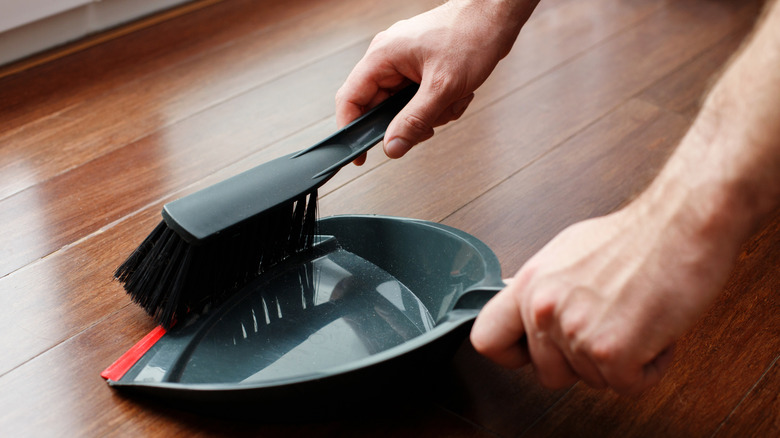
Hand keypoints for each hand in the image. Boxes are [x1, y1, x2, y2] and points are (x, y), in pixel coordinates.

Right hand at [336, 0, 534, 161]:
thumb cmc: (471, 37)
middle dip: (410, 120)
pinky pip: (421, 100)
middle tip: (431, 122)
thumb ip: (414, 120)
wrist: (496, 18)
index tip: (359, 155)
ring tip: (453, 99)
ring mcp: (405, 64)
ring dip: (431, 113)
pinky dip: (441, 104)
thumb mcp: (442, 87)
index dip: (351, 129)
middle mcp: (389, 59)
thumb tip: (392, 147)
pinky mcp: (421, 69)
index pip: (351, 98)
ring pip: (405, 108)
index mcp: (382, 56)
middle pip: (382, 108)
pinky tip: (459, 94)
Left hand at [470, 194, 738, 393]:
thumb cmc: (634, 235)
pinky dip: (648, 367)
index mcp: (529, 284)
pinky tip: (654, 331)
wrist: (682, 222)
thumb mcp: (566, 252)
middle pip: (548, 373)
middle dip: (581, 360)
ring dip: (620, 359)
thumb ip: (543, 288)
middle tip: (609, 326)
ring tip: (635, 317)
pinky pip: (628, 385)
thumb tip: (527, 307)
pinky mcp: (612, 351)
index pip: (487, 340)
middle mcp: (543, 308)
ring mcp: (575, 331)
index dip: (513, 354)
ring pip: (592, 380)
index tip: (532, 352)